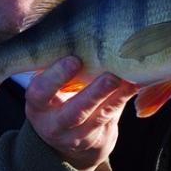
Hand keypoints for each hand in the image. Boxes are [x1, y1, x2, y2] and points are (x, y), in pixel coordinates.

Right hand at [25, 56, 137, 170]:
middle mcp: (53, 124)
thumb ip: (59, 66)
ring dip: (114, 98)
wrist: (65, 136)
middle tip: (110, 76)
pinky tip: (133, 85)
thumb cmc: (57, 95)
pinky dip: (121, 100)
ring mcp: (76, 136)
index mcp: (37, 105)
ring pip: (96, 117)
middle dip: (93, 94)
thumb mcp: (49, 85)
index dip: (56, 77)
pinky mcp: (95, 140)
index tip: (74, 60)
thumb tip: (77, 30)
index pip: (41, 92)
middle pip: (73, 112)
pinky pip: (110, 118)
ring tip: (127, 80)